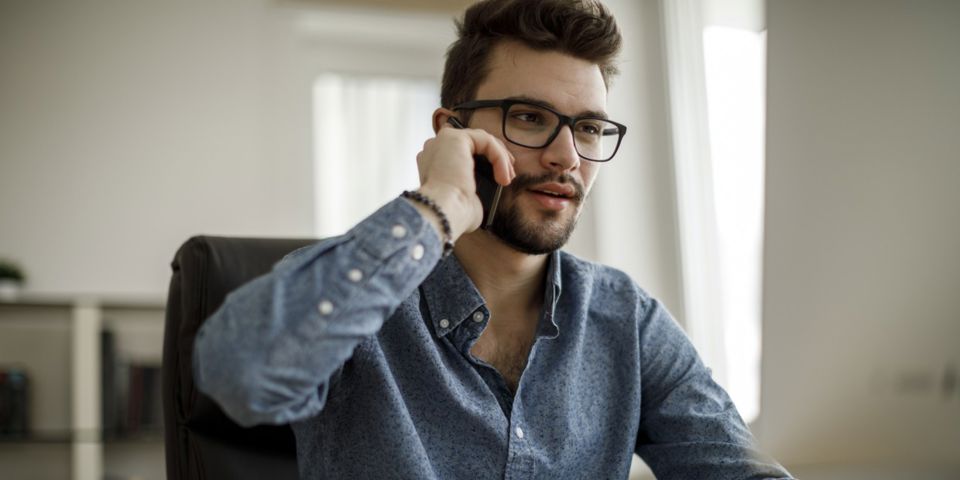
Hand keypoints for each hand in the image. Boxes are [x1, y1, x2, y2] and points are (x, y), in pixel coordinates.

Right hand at [414, 123, 514, 239]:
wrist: (443, 213)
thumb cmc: (452, 213)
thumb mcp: (465, 198)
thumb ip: (474, 187)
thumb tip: (490, 190)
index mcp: (432, 163)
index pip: (462, 152)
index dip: (484, 161)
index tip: (499, 177)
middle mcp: (435, 148)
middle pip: (473, 143)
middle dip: (495, 156)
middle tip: (509, 174)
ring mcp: (443, 141)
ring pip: (482, 140)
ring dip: (500, 157)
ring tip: (509, 177)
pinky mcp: (456, 138)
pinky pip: (486, 141)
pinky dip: (499, 157)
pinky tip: (503, 176)